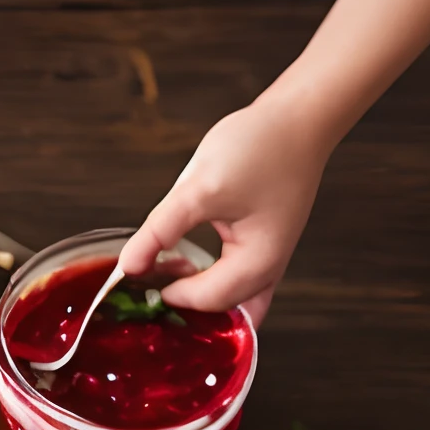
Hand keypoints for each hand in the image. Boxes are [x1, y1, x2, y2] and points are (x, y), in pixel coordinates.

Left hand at [118, 96, 330, 328]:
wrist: (300, 116)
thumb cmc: (261, 146)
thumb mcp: (199, 189)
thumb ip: (160, 230)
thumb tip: (129, 266)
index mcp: (259, 263)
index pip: (205, 302)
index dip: (166, 295)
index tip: (135, 280)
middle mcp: (269, 269)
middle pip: (219, 313)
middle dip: (183, 309)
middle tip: (146, 289)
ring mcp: (269, 258)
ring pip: (228, 301)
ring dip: (194, 295)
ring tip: (162, 272)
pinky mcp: (262, 245)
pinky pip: (232, 281)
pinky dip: (206, 281)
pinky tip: (181, 264)